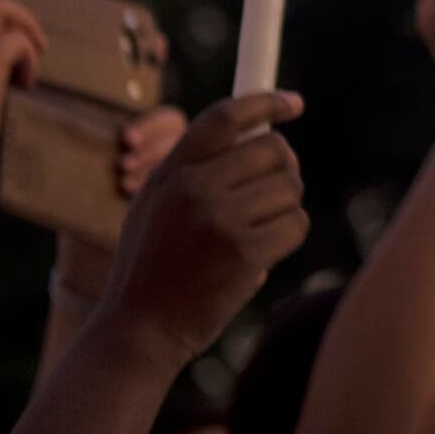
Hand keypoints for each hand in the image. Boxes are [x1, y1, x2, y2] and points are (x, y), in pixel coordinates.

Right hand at [94, 91, 309, 365]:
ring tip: (256, 230)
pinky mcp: (245, 253)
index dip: (266, 102)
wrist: (138, 331)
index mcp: (170, 172)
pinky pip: (296, 224)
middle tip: (275, 186)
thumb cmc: (152, 266)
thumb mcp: (155, 205)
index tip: (294, 103)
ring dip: (285, 207)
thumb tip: (261, 134)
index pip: (225, 117)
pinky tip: (262, 253)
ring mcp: (220, 221)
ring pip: (290, 187)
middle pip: (272, 149)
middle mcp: (193, 189)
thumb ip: (195, 168)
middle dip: (284, 166)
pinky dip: (288, 236)